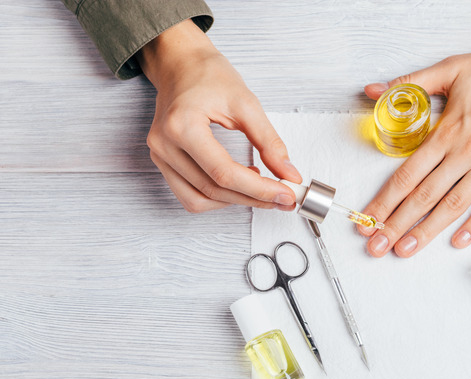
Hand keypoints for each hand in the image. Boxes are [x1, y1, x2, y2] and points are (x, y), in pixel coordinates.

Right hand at [137, 20, 300, 212]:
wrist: (181, 63)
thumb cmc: (208, 75)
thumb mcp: (246, 103)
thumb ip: (269, 142)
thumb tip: (288, 173)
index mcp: (182, 126)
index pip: (224, 173)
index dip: (259, 189)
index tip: (286, 193)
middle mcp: (164, 145)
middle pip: (213, 190)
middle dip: (253, 198)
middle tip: (283, 196)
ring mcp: (160, 155)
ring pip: (199, 200)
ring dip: (234, 201)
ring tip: (261, 188)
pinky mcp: (163, 162)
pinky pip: (189, 195)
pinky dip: (216, 197)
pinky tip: (238, 183)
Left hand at [359, 25, 470, 256]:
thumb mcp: (450, 69)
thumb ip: (409, 83)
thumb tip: (373, 90)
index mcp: (447, 132)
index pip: (406, 175)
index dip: (384, 201)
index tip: (368, 219)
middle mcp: (466, 152)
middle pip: (424, 196)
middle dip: (397, 224)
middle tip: (378, 246)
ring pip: (454, 205)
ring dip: (428, 230)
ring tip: (407, 250)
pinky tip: (458, 241)